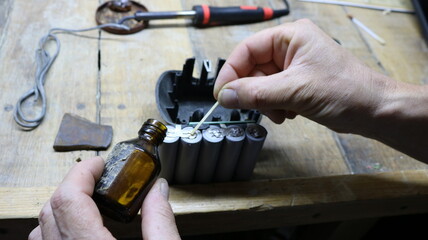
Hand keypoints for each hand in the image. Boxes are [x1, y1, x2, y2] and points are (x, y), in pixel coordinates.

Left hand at [28, 156, 180, 239]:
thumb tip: (158, 188)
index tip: (101, 163)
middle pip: (51, 209)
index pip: (68, 200)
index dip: (82, 173)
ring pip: (41, 229)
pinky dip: (57, 226)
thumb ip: (161, 221)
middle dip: (74, 183)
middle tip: (100, 176)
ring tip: (91, 198)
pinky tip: (83, 224)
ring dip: (62, 205)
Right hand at [214, 19, 427, 160]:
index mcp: (290, 37)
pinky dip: (275, 106)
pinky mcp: (297, 84)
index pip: (247, 50)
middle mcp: (290, 48)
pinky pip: (272, 94)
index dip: (231, 72)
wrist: (373, 111)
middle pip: (252, 69)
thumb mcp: (295, 90)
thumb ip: (256, 93)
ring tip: (282, 111)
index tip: (221, 94)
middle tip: (256, 107)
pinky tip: (289, 113)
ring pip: (260, 85)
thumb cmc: (346, 91)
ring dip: (265, 102)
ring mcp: (293, 67)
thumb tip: (225, 95)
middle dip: (253, 92)